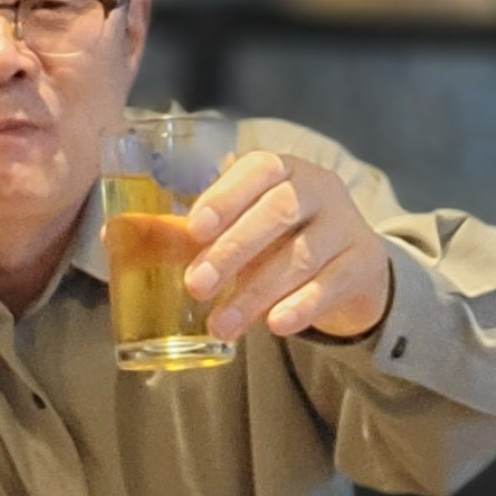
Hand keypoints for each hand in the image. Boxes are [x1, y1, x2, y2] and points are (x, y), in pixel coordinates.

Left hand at [184, 150, 396, 344]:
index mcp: (284, 169)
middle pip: (279, 212)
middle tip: (196, 286)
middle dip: (232, 250)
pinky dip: (302, 306)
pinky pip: (332, 284)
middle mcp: (319, 188)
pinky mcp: (364, 262)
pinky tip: (276, 326)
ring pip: (302, 255)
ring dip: (256, 292)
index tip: (194, 229)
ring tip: (221, 325)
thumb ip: (202, 233)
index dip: (226, 196)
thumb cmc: (282, 239)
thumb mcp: (247, 226)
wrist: (351, 266)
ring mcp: (346, 224)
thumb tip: (130, 239)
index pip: (258, 169)